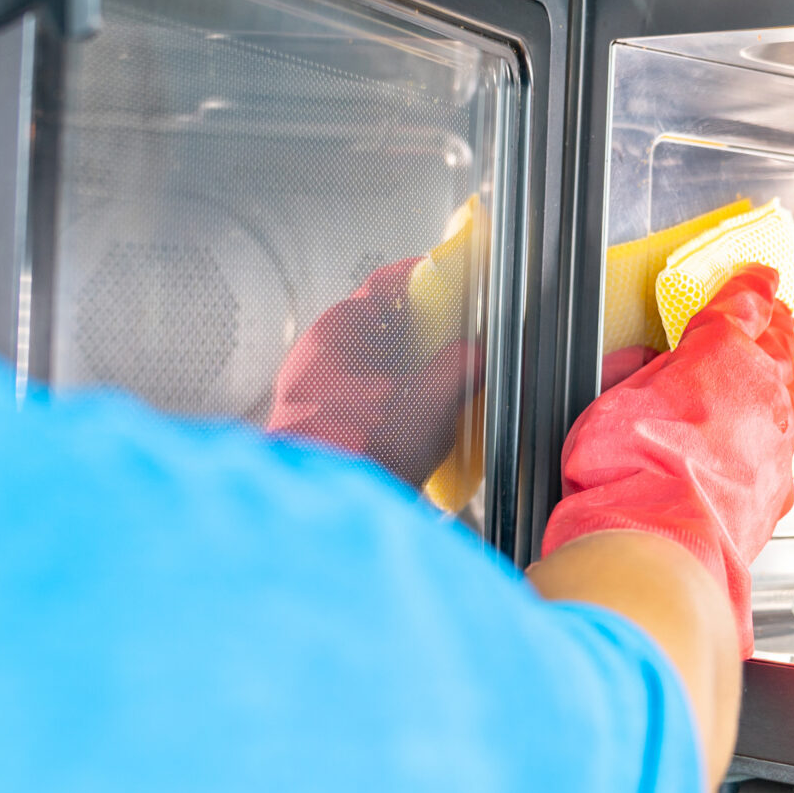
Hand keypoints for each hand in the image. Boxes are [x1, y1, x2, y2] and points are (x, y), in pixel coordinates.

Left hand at [267, 200, 485, 497]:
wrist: (324, 511)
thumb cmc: (360, 451)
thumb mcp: (430, 402)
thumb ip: (460, 367)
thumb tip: (478, 354)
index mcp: (336, 332)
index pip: (384, 285)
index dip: (423, 281)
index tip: (451, 282)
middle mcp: (319, 355)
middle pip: (379, 325)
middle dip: (421, 331)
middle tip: (458, 337)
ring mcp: (315, 391)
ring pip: (372, 363)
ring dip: (408, 368)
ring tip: (444, 383)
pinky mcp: (321, 425)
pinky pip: (364, 397)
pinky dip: (393, 399)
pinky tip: (418, 420)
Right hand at [539, 266, 793, 653]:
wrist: (659, 545)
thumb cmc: (627, 471)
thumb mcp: (608, 402)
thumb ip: (635, 375)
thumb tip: (645, 366)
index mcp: (722, 353)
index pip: (743, 306)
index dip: (750, 288)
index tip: (758, 278)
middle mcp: (763, 392)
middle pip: (779, 346)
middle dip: (775, 327)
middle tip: (774, 316)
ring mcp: (778, 443)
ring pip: (790, 397)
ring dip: (781, 382)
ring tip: (774, 375)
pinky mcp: (779, 489)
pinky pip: (784, 450)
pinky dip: (774, 439)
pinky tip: (765, 444)